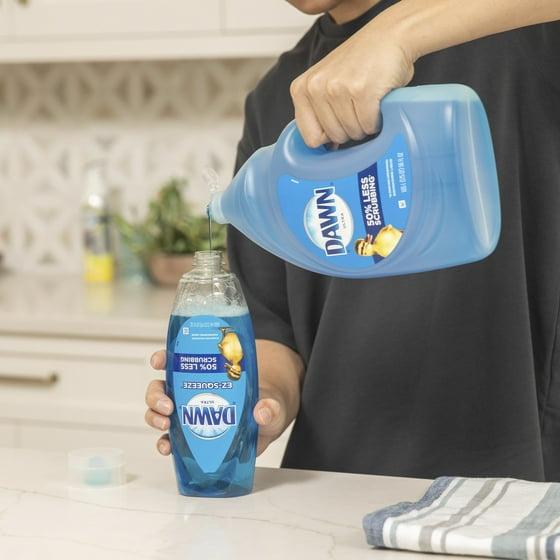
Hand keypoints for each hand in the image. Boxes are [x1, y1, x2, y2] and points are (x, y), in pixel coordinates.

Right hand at [144, 350, 288, 456]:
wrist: (267, 426)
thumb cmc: (266, 403)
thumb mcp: (271, 401)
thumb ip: (269, 406)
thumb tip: (261, 412)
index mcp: (206, 373)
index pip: (177, 360)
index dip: (163, 358)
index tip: (159, 362)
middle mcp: (191, 390)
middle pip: (160, 388)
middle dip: (156, 396)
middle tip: (168, 407)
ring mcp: (188, 414)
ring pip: (159, 412)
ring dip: (155, 418)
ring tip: (166, 427)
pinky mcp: (191, 436)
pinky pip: (170, 439)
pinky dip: (164, 444)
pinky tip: (168, 448)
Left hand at [290, 20, 414, 146]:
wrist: (389, 36)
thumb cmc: (359, 63)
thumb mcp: (326, 83)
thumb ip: (318, 111)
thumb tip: (326, 148)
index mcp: (301, 89)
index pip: (310, 138)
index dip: (329, 136)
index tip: (339, 125)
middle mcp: (315, 87)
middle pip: (334, 136)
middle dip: (349, 129)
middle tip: (358, 107)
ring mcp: (337, 88)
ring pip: (352, 133)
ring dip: (365, 124)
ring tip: (368, 101)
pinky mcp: (360, 91)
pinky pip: (368, 125)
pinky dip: (377, 120)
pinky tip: (377, 101)